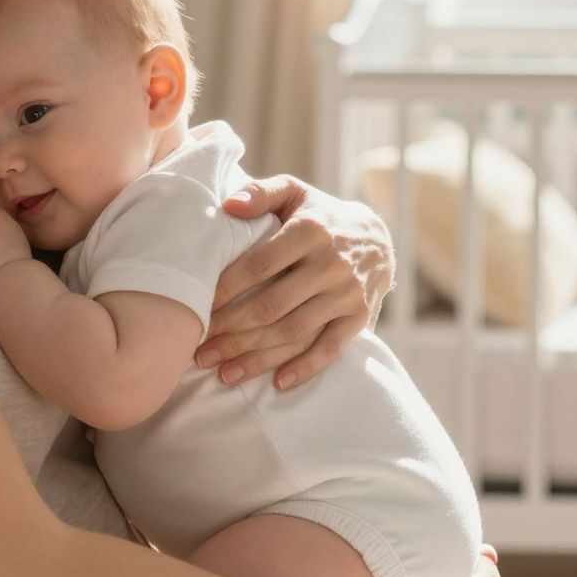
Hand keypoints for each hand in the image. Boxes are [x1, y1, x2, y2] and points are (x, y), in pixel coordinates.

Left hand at [199, 176, 395, 390]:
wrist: (379, 237)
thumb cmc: (320, 215)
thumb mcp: (295, 192)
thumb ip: (261, 193)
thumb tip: (229, 205)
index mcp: (310, 230)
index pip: (259, 265)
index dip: (226, 289)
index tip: (197, 307)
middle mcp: (331, 263)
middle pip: (272, 305)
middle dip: (231, 332)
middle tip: (198, 351)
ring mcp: (347, 293)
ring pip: (295, 332)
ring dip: (256, 357)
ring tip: (221, 373)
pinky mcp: (359, 316)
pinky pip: (330, 348)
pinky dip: (305, 368)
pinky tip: (277, 383)